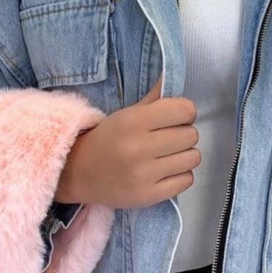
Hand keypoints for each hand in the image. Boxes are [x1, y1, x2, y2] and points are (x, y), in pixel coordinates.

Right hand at [56, 73, 200, 208]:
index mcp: (134, 121)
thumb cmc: (108, 139)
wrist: (78, 173)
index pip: (185, 110)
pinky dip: (180, 175)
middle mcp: (139, 148)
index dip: (184, 112)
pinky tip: (165, 171)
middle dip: (184, 134)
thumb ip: (155, 97)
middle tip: (168, 138)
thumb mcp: (127, 113)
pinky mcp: (148, 196)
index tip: (174, 118)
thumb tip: (174, 76)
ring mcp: (144, 175)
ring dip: (184, 155)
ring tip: (167, 155)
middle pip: (191, 135)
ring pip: (193, 158)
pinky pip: (186, 181)